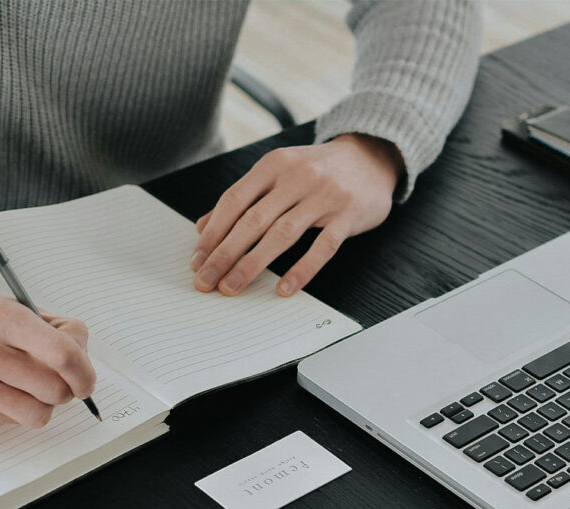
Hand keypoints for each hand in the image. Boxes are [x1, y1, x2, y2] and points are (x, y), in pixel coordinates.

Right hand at [0, 264, 95, 426]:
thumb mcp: (10, 304)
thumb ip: (52, 329)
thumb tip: (82, 357)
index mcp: (1, 317)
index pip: (63, 355)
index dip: (85, 372)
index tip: (87, 379)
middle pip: (55, 390)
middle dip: (68, 388)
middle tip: (61, 380)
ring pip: (37, 414)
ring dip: (44, 404)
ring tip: (33, 387)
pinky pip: (9, 421)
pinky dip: (16, 408)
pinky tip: (3, 389)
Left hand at [191, 133, 402, 296]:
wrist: (371, 157)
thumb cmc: (318, 171)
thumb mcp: (279, 173)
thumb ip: (244, 197)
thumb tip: (204, 227)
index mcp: (274, 165)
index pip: (234, 200)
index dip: (213, 232)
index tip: (197, 260)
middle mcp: (297, 177)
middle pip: (253, 220)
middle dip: (224, 254)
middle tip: (206, 280)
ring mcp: (325, 196)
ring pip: (282, 234)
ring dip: (252, 264)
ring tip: (232, 287)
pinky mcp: (348, 215)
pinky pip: (323, 247)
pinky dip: (302, 270)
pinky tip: (284, 289)